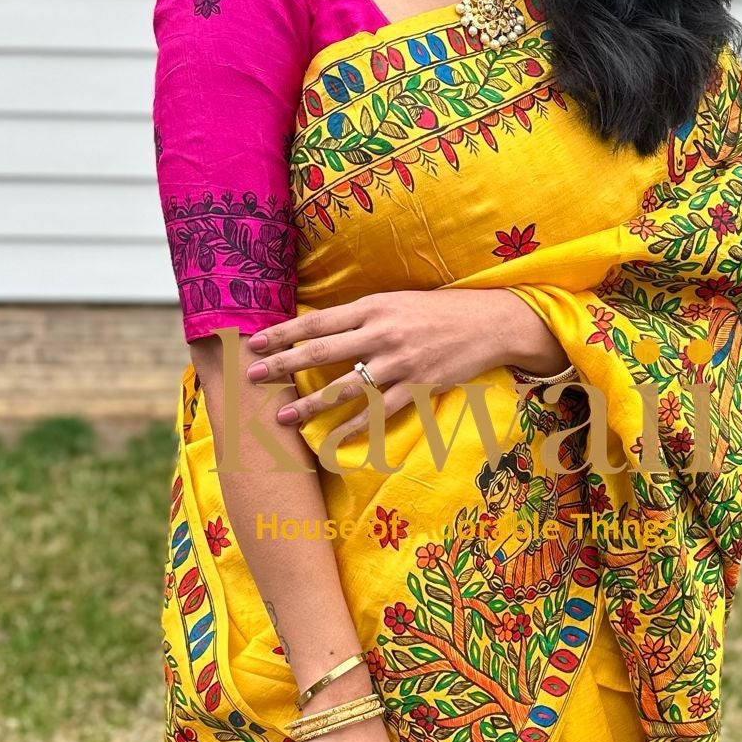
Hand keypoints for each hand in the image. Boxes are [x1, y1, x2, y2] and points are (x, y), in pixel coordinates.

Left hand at [246, 290, 518, 438]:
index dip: (284, 333)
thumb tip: (319, 328)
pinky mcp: (418, 387)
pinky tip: (332, 440)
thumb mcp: (396, 302)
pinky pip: (380, 412)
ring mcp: (400, 363)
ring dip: (312, 404)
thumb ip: (361, 315)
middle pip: (322, 352)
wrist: (488, 323)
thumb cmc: (437, 311)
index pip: (319, 321)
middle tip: (252, 377)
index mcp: (374, 307)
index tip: (255, 342)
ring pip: (346, 387)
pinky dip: (354, 428)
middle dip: (283, 366)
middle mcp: (383, 334)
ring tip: (284, 416)